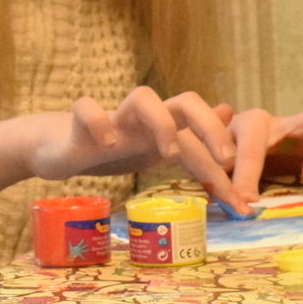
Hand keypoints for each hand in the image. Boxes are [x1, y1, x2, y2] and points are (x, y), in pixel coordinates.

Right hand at [26, 86, 239, 187]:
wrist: (60, 144)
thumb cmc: (114, 148)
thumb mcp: (157, 151)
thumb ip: (195, 148)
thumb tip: (232, 127)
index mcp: (167, 127)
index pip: (204, 142)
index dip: (224, 174)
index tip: (242, 207)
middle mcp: (146, 119)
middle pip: (187, 100)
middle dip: (210, 126)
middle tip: (224, 160)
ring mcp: (115, 119)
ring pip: (143, 96)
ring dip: (161, 123)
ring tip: (168, 154)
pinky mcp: (79, 122)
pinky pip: (86, 108)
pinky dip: (98, 122)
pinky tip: (107, 146)